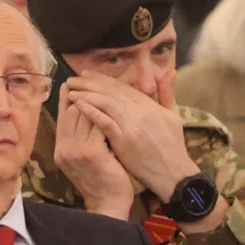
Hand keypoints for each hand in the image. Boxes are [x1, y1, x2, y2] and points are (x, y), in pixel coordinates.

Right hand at [55, 88, 134, 218]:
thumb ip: (84, 138)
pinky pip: (97, 125)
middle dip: (82, 92)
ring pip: (83, 114)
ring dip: (96, 99)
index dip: (67, 97)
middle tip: (90, 78)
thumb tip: (87, 114)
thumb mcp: (89, 157)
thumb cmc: (105, 180)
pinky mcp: (91, 153)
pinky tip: (116, 104)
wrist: (110, 204)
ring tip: (105, 86)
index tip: (73, 81)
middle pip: (71, 111)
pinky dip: (106, 113)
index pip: (63, 116)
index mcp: (62, 148)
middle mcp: (64, 148)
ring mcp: (75, 150)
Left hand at [65, 72, 199, 200]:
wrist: (173, 172)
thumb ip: (168, 93)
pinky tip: (78, 105)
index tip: (87, 74)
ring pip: (106, 103)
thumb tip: (170, 72)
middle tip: (72, 79)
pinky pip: (105, 122)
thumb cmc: (173, 146)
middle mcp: (141, 112)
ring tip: (70, 91)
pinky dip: (91, 112)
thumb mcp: (174, 116)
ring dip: (86, 95)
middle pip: (111, 92)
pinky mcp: (125, 141)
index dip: (103, 79)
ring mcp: (132, 126)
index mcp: (151, 106)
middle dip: (89, 83)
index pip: (123, 87)